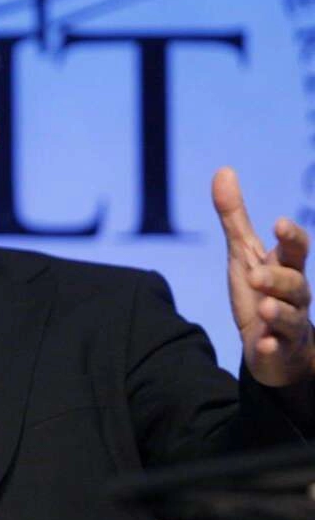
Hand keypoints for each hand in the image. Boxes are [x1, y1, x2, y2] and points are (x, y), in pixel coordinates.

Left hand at [212, 167, 314, 386]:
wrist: (276, 345)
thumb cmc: (262, 290)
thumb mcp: (244, 252)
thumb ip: (235, 217)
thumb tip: (223, 170)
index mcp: (285, 268)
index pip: (295, 250)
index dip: (290, 237)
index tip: (279, 224)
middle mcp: (293, 295)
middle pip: (294, 284)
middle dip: (278, 278)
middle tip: (255, 275)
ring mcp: (288, 324)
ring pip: (290, 317)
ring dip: (279, 312)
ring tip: (265, 308)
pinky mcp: (278, 349)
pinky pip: (277, 348)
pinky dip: (271, 345)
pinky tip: (262, 344)